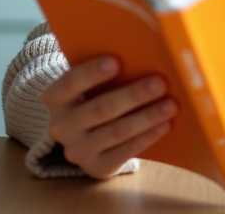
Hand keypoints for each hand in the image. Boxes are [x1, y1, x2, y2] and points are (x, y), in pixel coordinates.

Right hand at [39, 55, 176, 178]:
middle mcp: (61, 127)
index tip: (116, 61)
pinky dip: (147, 137)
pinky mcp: (96, 168)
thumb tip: (142, 55)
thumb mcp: (88, 84)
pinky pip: (125, 152)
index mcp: (54, 98)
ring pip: (116, 132)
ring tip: (171, 104)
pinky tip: (165, 125)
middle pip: (101, 109)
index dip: (92, 73)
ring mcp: (78, 151)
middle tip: (160, 83)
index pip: (71, 83)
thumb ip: (105, 71)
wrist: (83, 134)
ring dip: (147, 117)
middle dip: (133, 95)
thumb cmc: (93, 95)